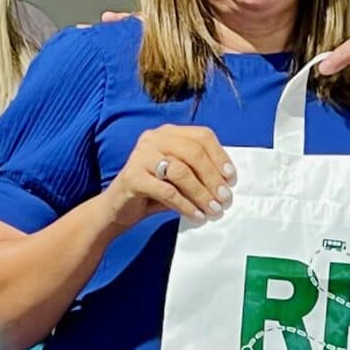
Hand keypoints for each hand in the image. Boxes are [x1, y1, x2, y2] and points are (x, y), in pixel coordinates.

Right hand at [106, 124, 234, 226]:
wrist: (118, 208)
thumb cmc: (154, 192)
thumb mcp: (179, 177)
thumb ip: (197, 172)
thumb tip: (226, 184)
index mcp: (168, 133)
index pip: (202, 136)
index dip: (220, 156)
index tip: (231, 177)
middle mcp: (154, 138)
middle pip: (193, 152)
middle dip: (213, 177)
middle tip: (225, 198)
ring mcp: (141, 155)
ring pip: (180, 171)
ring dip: (201, 193)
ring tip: (214, 209)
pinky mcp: (132, 176)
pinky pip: (166, 191)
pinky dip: (185, 205)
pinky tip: (197, 216)